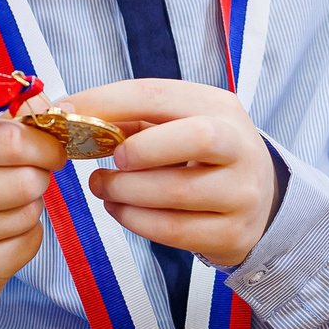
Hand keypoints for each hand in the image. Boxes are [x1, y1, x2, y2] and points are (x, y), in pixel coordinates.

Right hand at [0, 110, 65, 305]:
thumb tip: (45, 103)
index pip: (9, 141)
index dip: (42, 143)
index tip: (49, 148)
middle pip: (26, 181)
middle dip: (38, 176)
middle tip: (27, 177)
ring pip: (30, 213)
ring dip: (30, 206)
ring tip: (4, 206)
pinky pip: (30, 244)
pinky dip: (27, 235)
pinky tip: (2, 233)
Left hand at [73, 79, 279, 271]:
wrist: (260, 205)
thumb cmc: (204, 157)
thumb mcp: (180, 125)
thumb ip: (134, 120)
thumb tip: (76, 115)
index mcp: (220, 107)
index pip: (160, 93)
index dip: (107, 101)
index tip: (67, 112)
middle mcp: (240, 147)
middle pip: (197, 138)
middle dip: (142, 149)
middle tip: (111, 160)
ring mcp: (241, 194)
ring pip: (176, 192)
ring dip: (125, 191)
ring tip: (103, 187)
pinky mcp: (232, 234)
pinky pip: (173, 230)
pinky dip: (134, 220)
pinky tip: (120, 210)